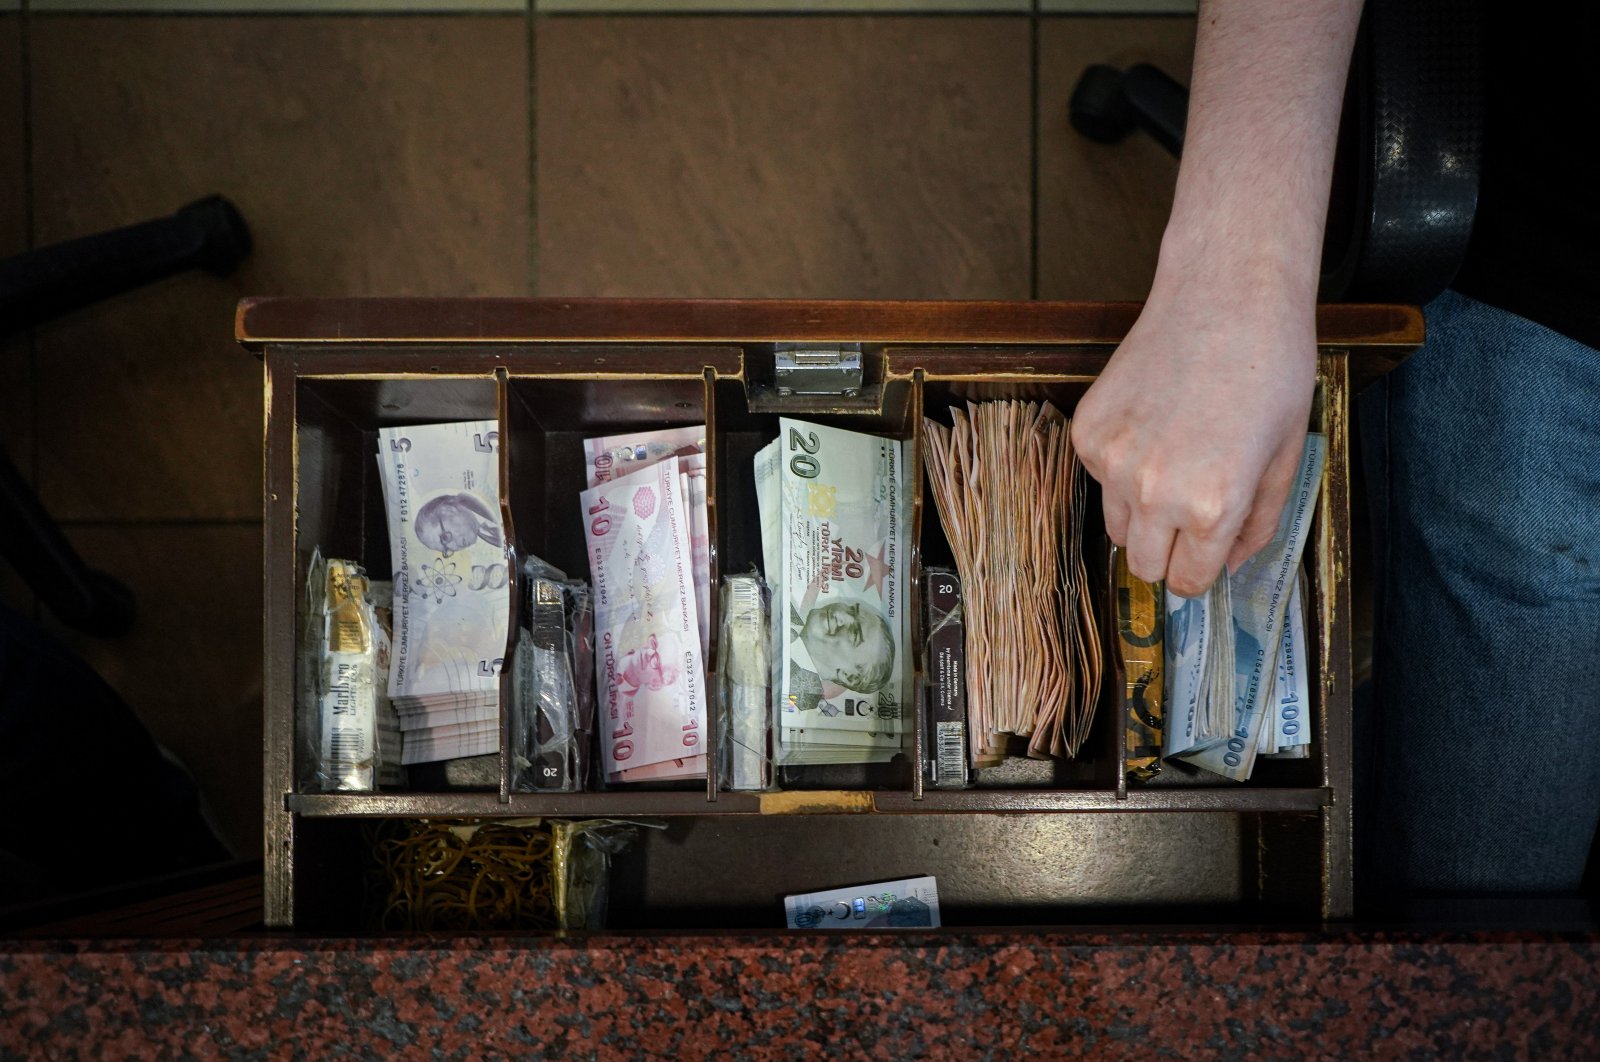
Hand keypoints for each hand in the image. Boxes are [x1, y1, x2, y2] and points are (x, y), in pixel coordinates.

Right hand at [1072, 273, 1316, 596]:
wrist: (1224, 296)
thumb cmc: (1269, 368)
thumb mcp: (1285, 456)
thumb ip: (1258, 524)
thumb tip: (1229, 564)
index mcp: (1211, 505)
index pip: (1186, 581)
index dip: (1200, 570)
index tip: (1205, 553)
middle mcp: (1153, 491)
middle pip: (1144, 564)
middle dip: (1168, 552)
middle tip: (1190, 515)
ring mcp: (1112, 460)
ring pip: (1114, 526)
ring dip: (1140, 513)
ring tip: (1173, 464)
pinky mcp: (1087, 431)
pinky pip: (1097, 479)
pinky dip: (1118, 468)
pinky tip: (1152, 426)